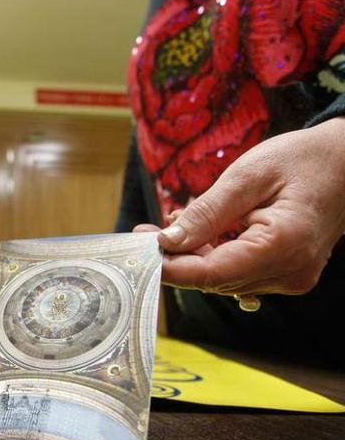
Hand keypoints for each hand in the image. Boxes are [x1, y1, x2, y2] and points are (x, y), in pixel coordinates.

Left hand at [145, 117, 344, 295]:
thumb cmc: (302, 160)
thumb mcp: (247, 176)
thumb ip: (207, 213)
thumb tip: (168, 242)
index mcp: (283, 246)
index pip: (211, 274)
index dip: (170, 267)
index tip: (138, 250)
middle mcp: (289, 273)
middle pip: (213, 280)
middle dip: (176, 258)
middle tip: (144, 232)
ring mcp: (290, 278)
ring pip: (222, 279)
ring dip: (193, 256)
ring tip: (173, 223)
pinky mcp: (286, 274)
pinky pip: (237, 273)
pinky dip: (214, 255)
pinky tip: (200, 231)